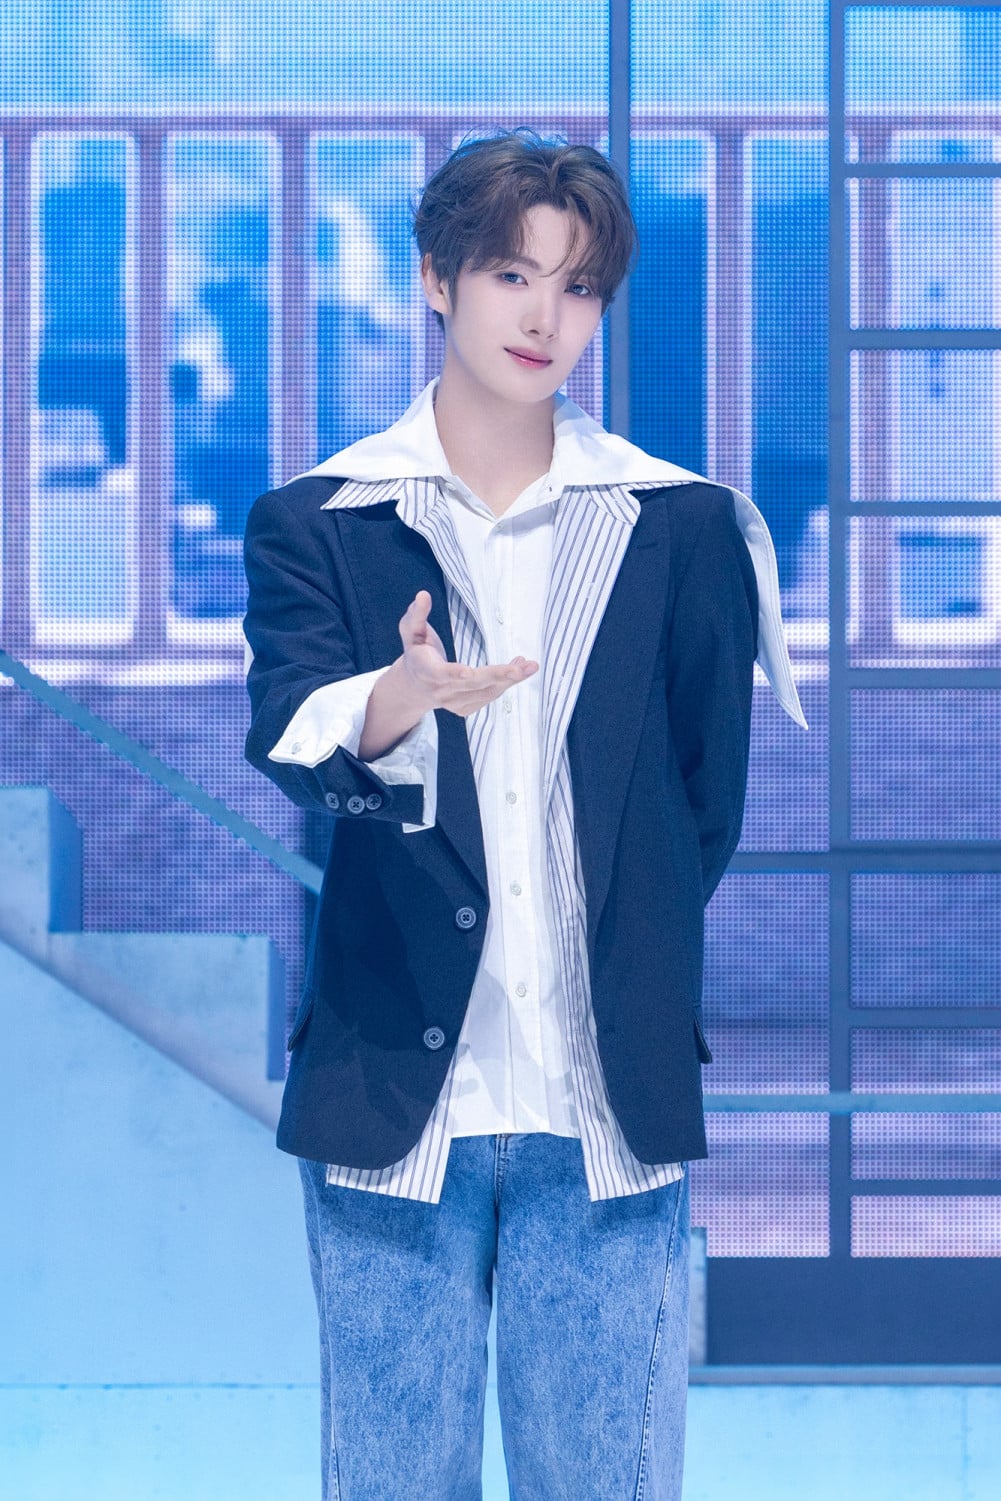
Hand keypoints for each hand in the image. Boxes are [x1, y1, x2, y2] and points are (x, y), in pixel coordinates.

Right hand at [397, 590, 537, 718]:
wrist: (415, 687)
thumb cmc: (416, 652)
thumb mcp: (410, 631)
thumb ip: (416, 614)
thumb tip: (423, 594)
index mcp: (428, 671)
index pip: (442, 674)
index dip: (456, 674)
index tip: (468, 672)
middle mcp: (441, 691)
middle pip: (474, 684)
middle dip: (500, 675)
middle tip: (524, 667)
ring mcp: (454, 703)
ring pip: (486, 692)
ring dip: (510, 678)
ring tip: (529, 665)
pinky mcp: (465, 708)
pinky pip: (489, 696)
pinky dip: (505, 683)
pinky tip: (517, 669)